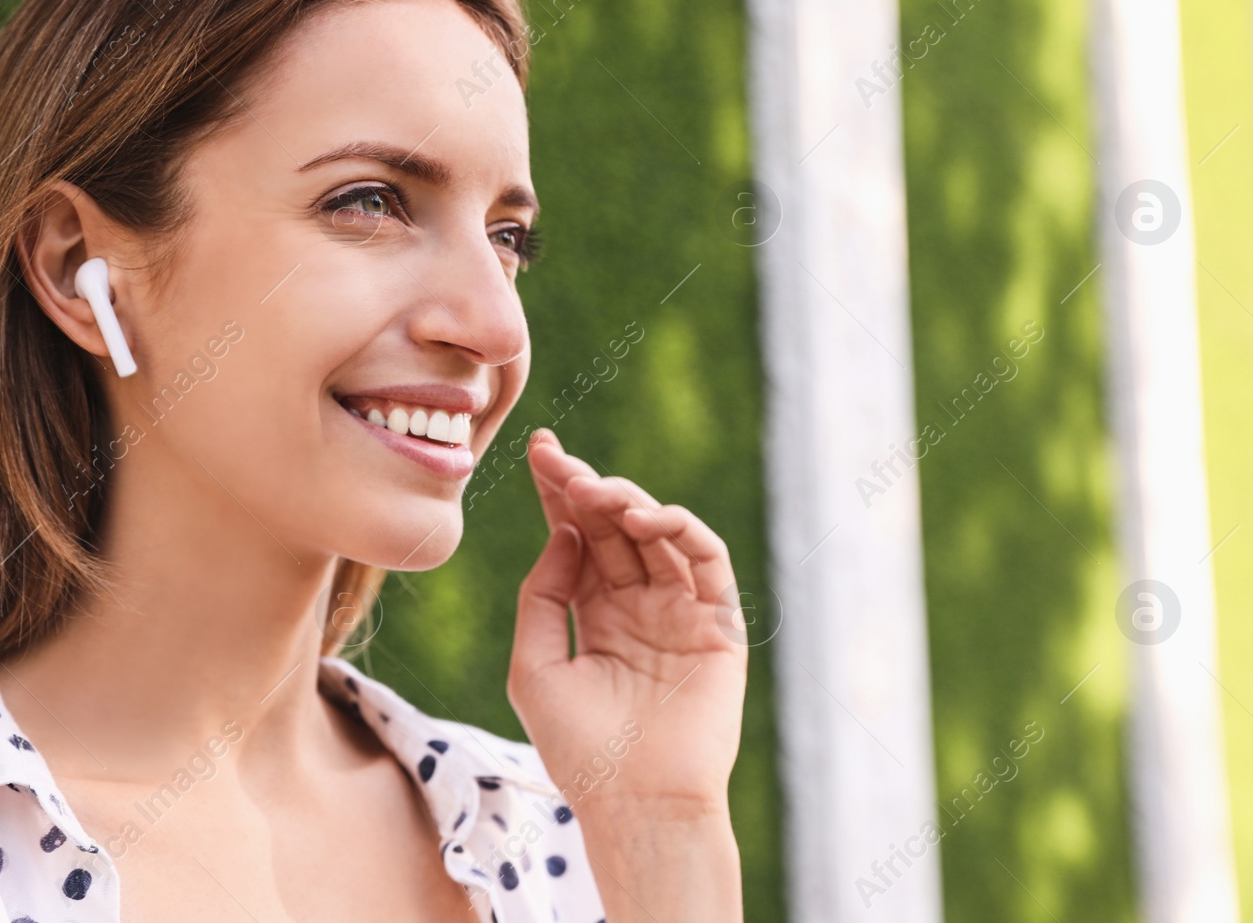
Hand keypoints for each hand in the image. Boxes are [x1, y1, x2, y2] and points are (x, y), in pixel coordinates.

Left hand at [506, 427, 748, 819]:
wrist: (635, 803)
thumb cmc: (579, 748)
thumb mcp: (535, 665)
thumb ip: (542, 596)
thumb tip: (564, 534)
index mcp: (596, 614)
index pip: (579, 538)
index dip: (560, 494)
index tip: (540, 450)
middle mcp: (639, 606)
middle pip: (614, 528)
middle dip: (586, 488)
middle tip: (560, 460)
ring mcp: (680, 612)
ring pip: (659, 535)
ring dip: (628, 503)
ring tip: (595, 492)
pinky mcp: (717, 626)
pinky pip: (707, 561)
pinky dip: (681, 530)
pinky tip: (646, 518)